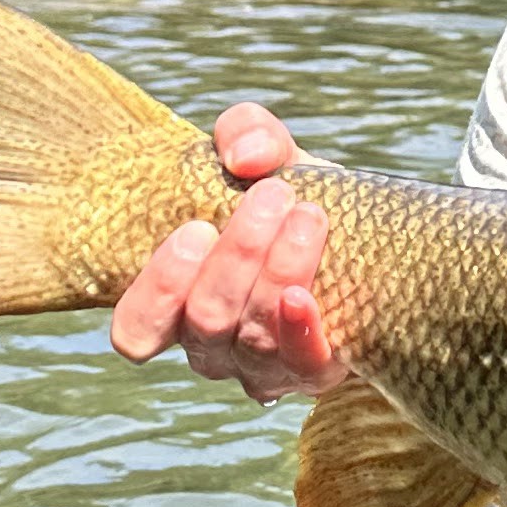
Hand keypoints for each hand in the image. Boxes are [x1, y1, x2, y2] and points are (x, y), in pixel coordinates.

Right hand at [109, 104, 347, 403]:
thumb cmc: (293, 200)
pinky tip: (301, 295)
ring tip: (308, 215)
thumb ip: (246, 134)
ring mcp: (259, 366)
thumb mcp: (267, 157)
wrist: (369, 240)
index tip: (197, 229)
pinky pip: (300, 365)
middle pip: (205, 318)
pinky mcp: (312, 372)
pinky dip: (300, 331)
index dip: (158, 288)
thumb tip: (245, 156)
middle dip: (238, 254)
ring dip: (277, 271)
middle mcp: (211, 345)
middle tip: (275, 195)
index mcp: (178, 303)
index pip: (137, 329)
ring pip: (252, 337)